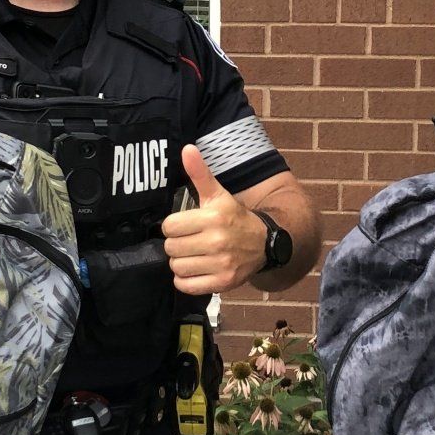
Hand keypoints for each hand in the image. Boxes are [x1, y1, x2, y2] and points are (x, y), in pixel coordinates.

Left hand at [161, 146, 264, 295]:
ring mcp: (221, 265)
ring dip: (181, 262)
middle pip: (171, 248)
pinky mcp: (222, 283)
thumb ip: (200, 173)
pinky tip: (196, 269)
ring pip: (177, 267)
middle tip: (189, 241)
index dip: (174, 226)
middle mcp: (217, 242)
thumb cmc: (235, 217)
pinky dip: (186, 280)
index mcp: (214, 218)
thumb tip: (187, 148)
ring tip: (193, 255)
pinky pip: (186, 286)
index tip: (184, 226)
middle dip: (176, 244)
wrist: (264, 243)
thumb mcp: (218, 194)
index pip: (169, 226)